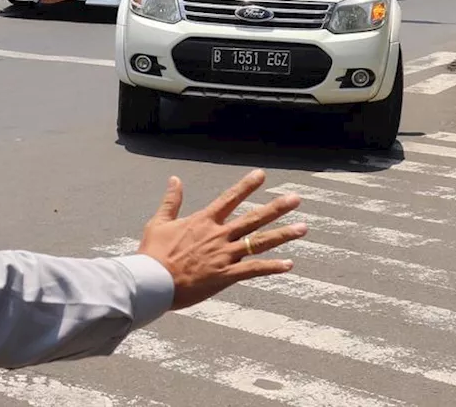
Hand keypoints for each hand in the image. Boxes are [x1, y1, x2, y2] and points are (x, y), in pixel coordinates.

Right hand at [137, 169, 305, 310]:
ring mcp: (224, 256)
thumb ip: (171, 201)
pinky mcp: (226, 276)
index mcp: (203, 221)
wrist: (153, 282)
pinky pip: (253, 270)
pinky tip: (289, 264)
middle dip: (276, 208)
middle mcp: (218, 235)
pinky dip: (272, 267)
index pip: (229, 198)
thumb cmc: (153, 253)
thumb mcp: (159, 222)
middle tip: (296, 199)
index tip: (262, 175)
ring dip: (282, 235)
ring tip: (303, 228)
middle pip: (252, 219)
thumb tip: (175, 179)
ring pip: (258, 243)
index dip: (246, 186)